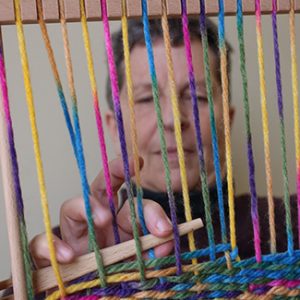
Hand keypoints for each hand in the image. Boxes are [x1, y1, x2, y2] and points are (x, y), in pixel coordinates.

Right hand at [30, 157, 173, 267]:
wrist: (88, 294)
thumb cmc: (116, 274)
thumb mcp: (138, 260)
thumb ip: (152, 249)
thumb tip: (168, 238)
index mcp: (120, 222)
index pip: (131, 200)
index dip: (141, 192)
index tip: (140, 162)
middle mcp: (97, 221)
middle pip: (102, 189)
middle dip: (113, 175)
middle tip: (128, 169)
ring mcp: (73, 236)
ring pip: (71, 207)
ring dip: (86, 208)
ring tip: (102, 219)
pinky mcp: (51, 255)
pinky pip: (41, 243)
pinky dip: (51, 246)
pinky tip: (67, 257)